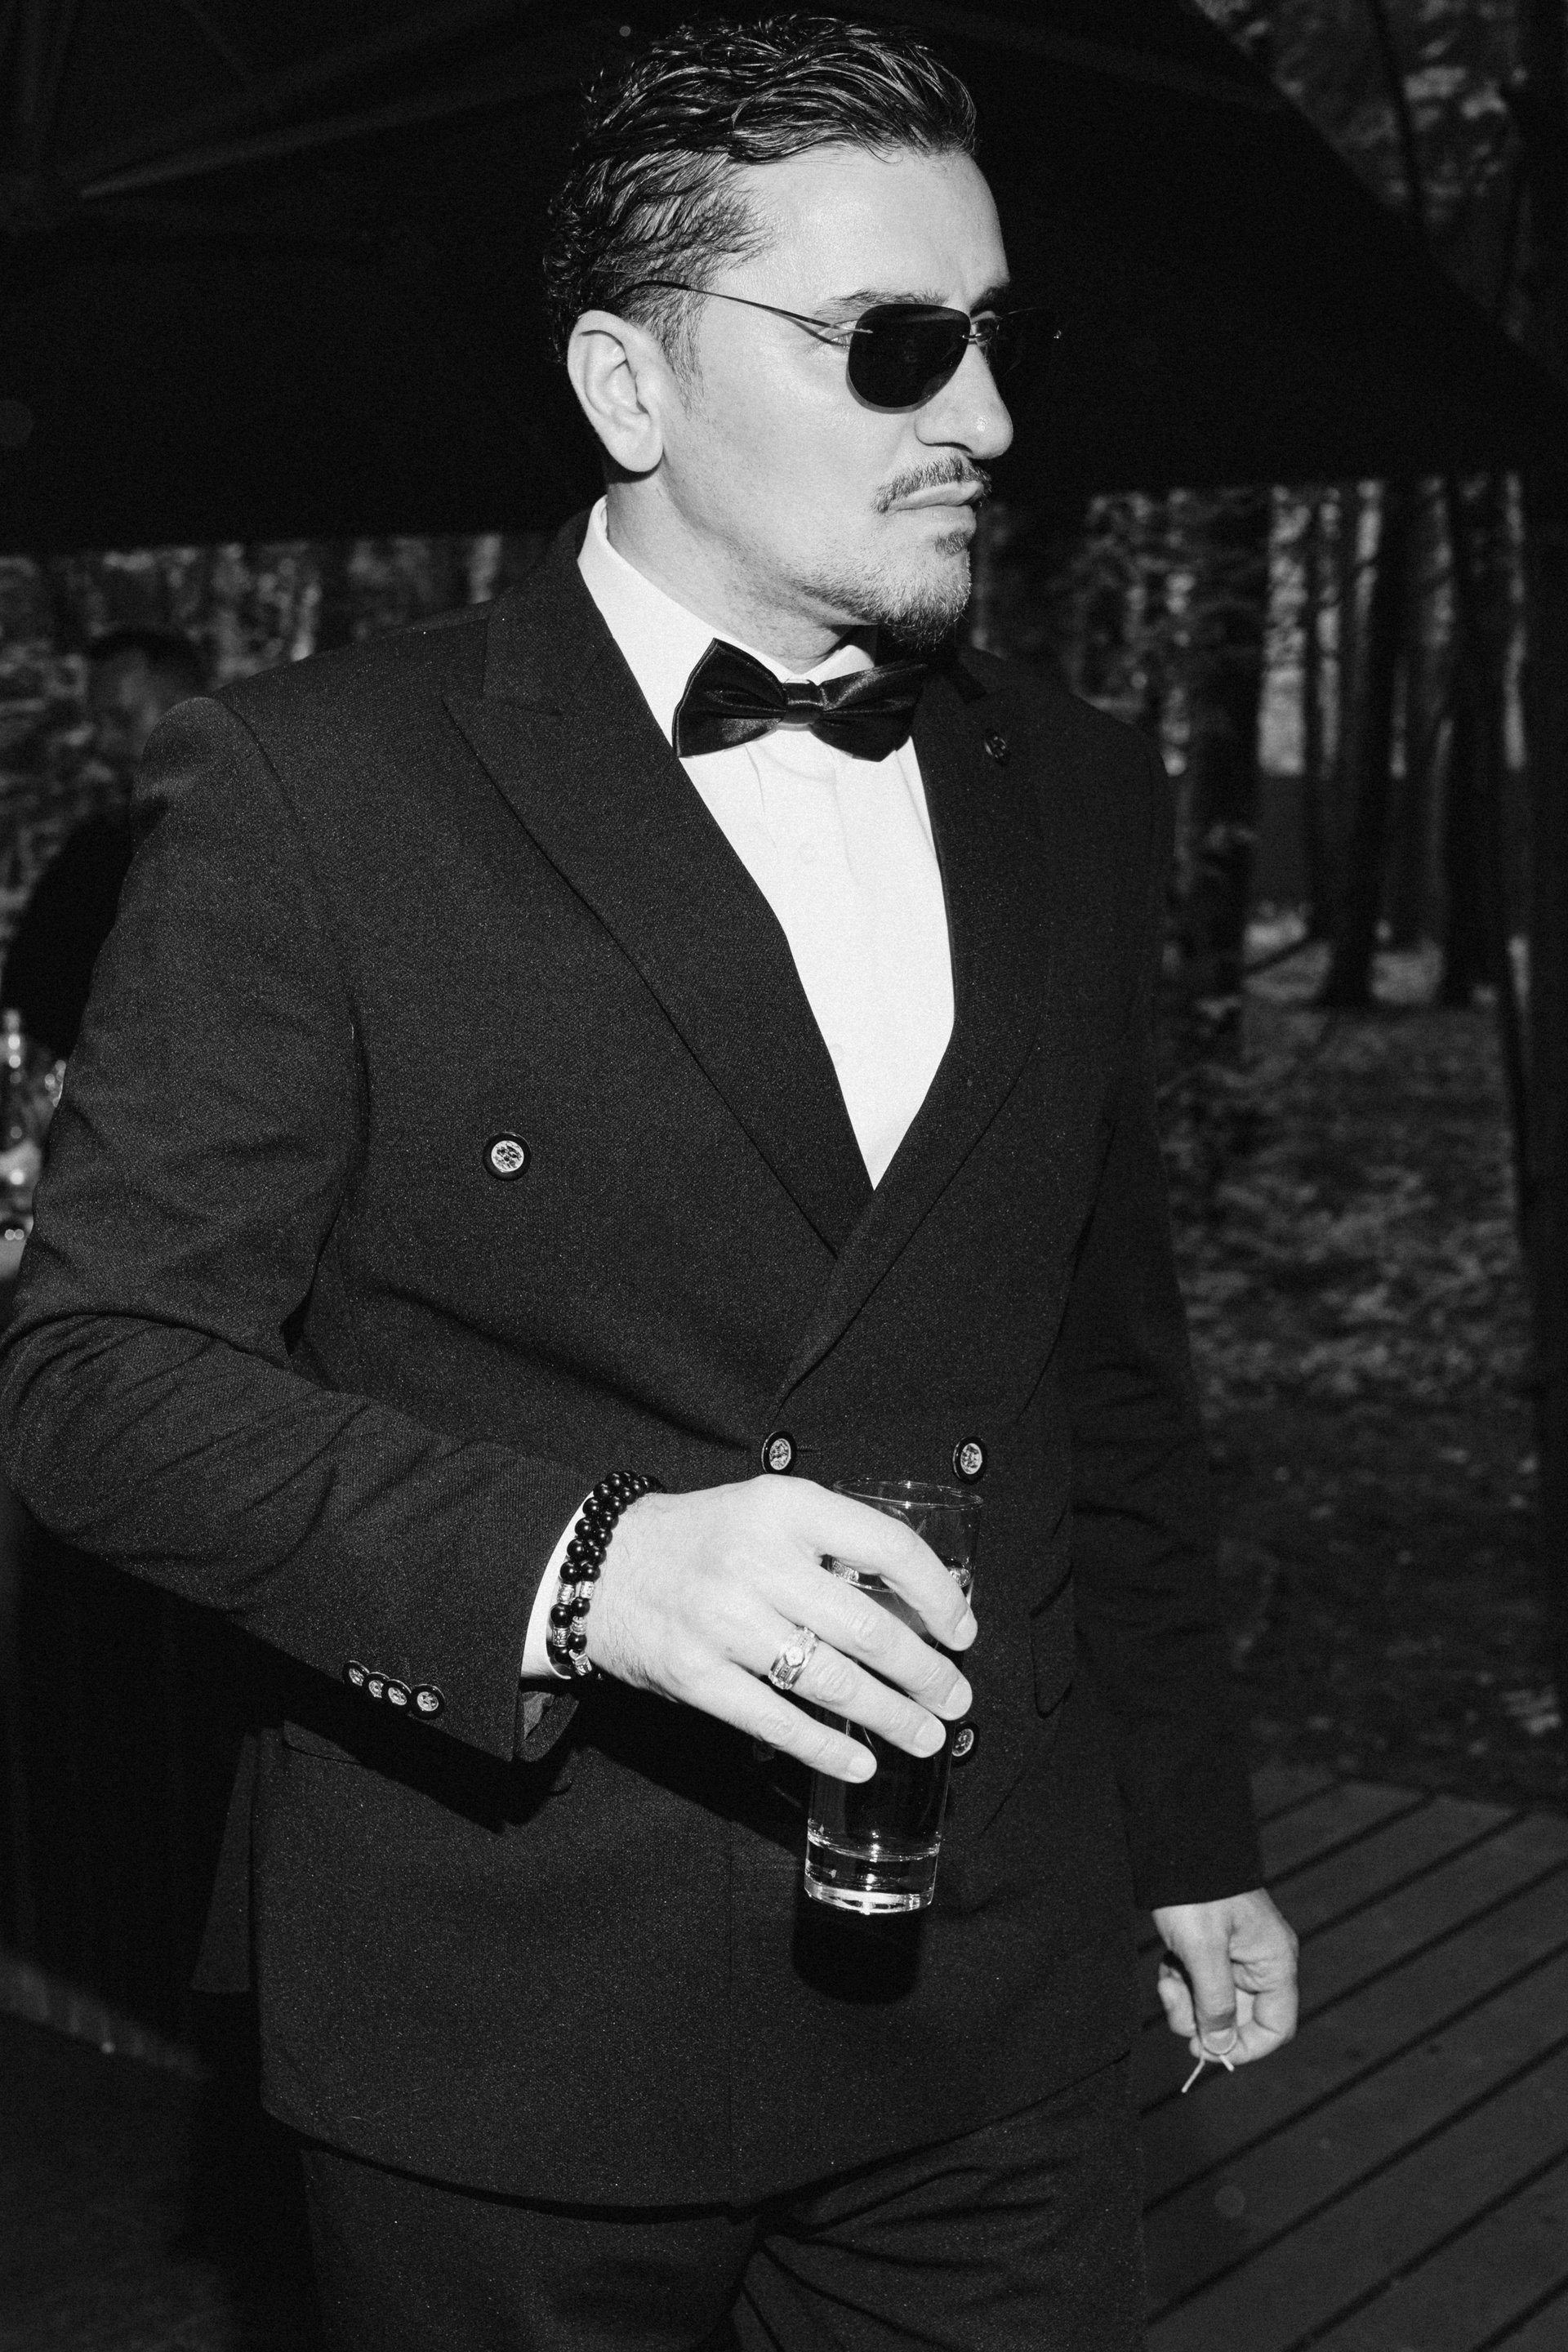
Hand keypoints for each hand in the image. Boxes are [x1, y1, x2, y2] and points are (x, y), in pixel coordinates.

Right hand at [589, 1477, 976, 1782]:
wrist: (602, 1566)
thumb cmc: (704, 1541)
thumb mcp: (768, 1512)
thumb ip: (831, 1545)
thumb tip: (916, 1606)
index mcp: (786, 1507)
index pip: (887, 1547)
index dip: (937, 1594)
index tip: (961, 1629)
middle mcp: (757, 1560)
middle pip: (867, 1627)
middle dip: (925, 1672)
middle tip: (956, 1698)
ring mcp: (723, 1620)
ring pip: (830, 1680)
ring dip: (890, 1716)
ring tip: (927, 1736)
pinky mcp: (696, 1674)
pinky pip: (778, 1721)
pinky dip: (827, 1749)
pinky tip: (861, 1763)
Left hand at [1152, 1888, 1298, 2066]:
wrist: (1176, 1844)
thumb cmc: (1196, 1893)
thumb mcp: (1203, 1952)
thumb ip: (1215, 2004)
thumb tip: (1222, 2048)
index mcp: (1274, 1962)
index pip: (1277, 2028)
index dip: (1245, 2047)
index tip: (1205, 2049)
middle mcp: (1262, 1962)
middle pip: (1239, 2019)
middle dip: (1202, 2019)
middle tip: (1174, 2000)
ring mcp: (1237, 1956)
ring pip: (1214, 2004)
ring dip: (1186, 2000)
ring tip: (1169, 1974)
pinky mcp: (1213, 1948)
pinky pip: (1200, 1983)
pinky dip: (1181, 1980)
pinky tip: (1167, 1960)